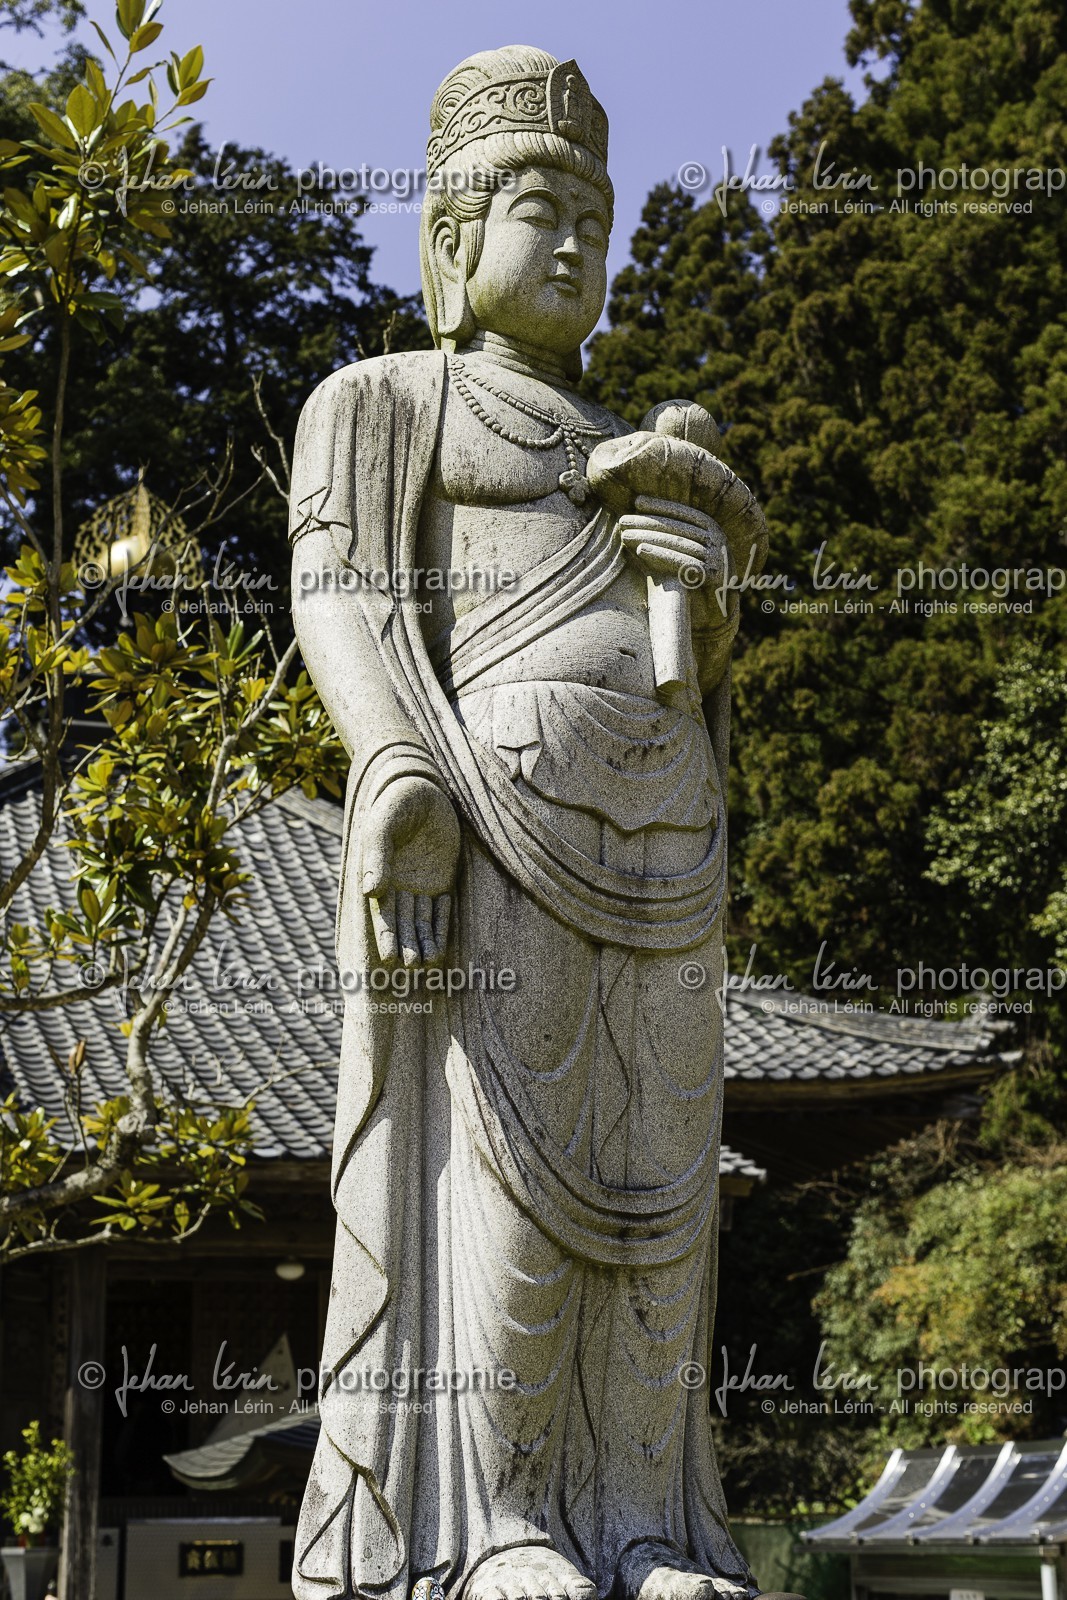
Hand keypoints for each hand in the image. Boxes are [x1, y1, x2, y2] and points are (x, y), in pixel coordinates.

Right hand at [361, 776, 460, 965]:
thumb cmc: (396, 803)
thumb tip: (371, 891)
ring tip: (428, 962)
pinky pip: (441, 907)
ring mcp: (420, 883)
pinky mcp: (441, 878)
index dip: (387, 936)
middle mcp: (398, 884)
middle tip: (412, 966)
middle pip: (401, 923)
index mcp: (378, 875)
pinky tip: (442, 941)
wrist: (424, 786)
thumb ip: (378, 857)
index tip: (391, 958)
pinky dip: (441, 924)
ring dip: (423, 941)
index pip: (382, 913)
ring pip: (421, 920)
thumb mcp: (383, 826)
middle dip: (406, 945)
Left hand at [617, 494, 726, 588]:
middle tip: (623, 520)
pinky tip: (640, 551)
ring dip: (650, 537)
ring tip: (626, 535)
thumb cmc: (693, 584)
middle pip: (678, 526)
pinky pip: (683, 563)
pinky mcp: (714, 577)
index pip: (684, 513)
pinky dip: (661, 555)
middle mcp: (718, 540)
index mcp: (712, 531)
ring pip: (679, 543)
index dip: (661, 506)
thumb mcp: (681, 557)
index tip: (636, 501)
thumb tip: (636, 525)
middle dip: (648, 521)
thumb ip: (665, 541)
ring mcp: (717, 558)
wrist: (716, 616)